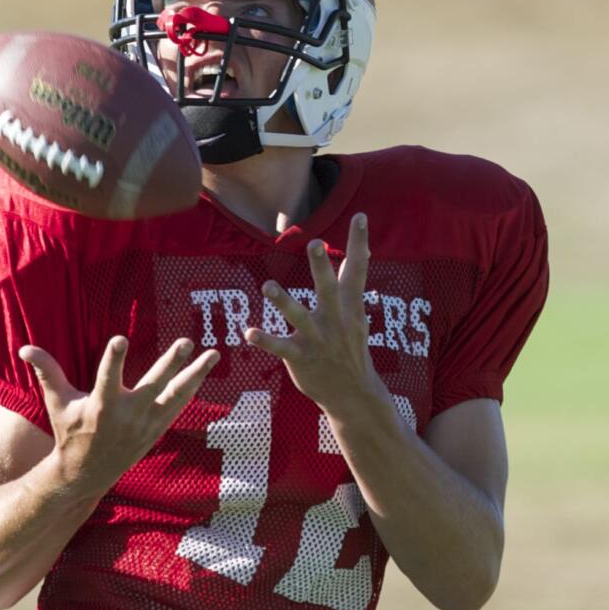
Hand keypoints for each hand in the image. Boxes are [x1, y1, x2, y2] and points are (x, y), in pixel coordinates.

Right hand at [19, 336, 219, 500]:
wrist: (86, 474)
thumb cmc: (69, 433)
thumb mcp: (58, 403)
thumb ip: (47, 372)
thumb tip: (25, 347)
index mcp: (101, 407)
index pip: (108, 378)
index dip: (114, 359)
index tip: (121, 339)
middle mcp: (128, 415)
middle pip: (154, 385)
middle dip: (170, 363)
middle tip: (186, 341)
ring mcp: (147, 424)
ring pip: (176, 395)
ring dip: (196, 374)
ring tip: (214, 353)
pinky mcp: (157, 429)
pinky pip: (180, 406)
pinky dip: (193, 389)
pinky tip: (205, 371)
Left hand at [245, 213, 384, 415]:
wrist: (353, 393)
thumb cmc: (350, 347)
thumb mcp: (357, 316)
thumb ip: (352, 285)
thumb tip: (359, 253)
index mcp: (350, 306)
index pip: (358, 269)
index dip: (359, 243)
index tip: (360, 216)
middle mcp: (336, 319)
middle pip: (329, 289)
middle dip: (321, 268)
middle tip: (314, 243)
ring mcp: (318, 338)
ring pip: (299, 317)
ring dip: (283, 301)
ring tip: (268, 286)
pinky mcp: (301, 357)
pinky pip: (281, 347)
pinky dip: (265, 340)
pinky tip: (249, 332)